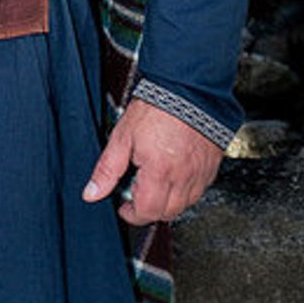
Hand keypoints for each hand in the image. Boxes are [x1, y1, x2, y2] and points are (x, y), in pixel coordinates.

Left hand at [82, 97, 222, 226]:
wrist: (189, 88)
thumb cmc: (158, 108)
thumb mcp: (122, 137)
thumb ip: (107, 169)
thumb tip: (92, 193)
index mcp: (160, 172)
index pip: (147, 212)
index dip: (132, 214)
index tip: (124, 206)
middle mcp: (184, 177)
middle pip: (167, 213)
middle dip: (149, 209)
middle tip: (137, 191)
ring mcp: (200, 172)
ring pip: (185, 204)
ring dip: (168, 201)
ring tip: (155, 181)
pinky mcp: (212, 166)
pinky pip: (200, 189)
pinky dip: (186, 190)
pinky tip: (174, 174)